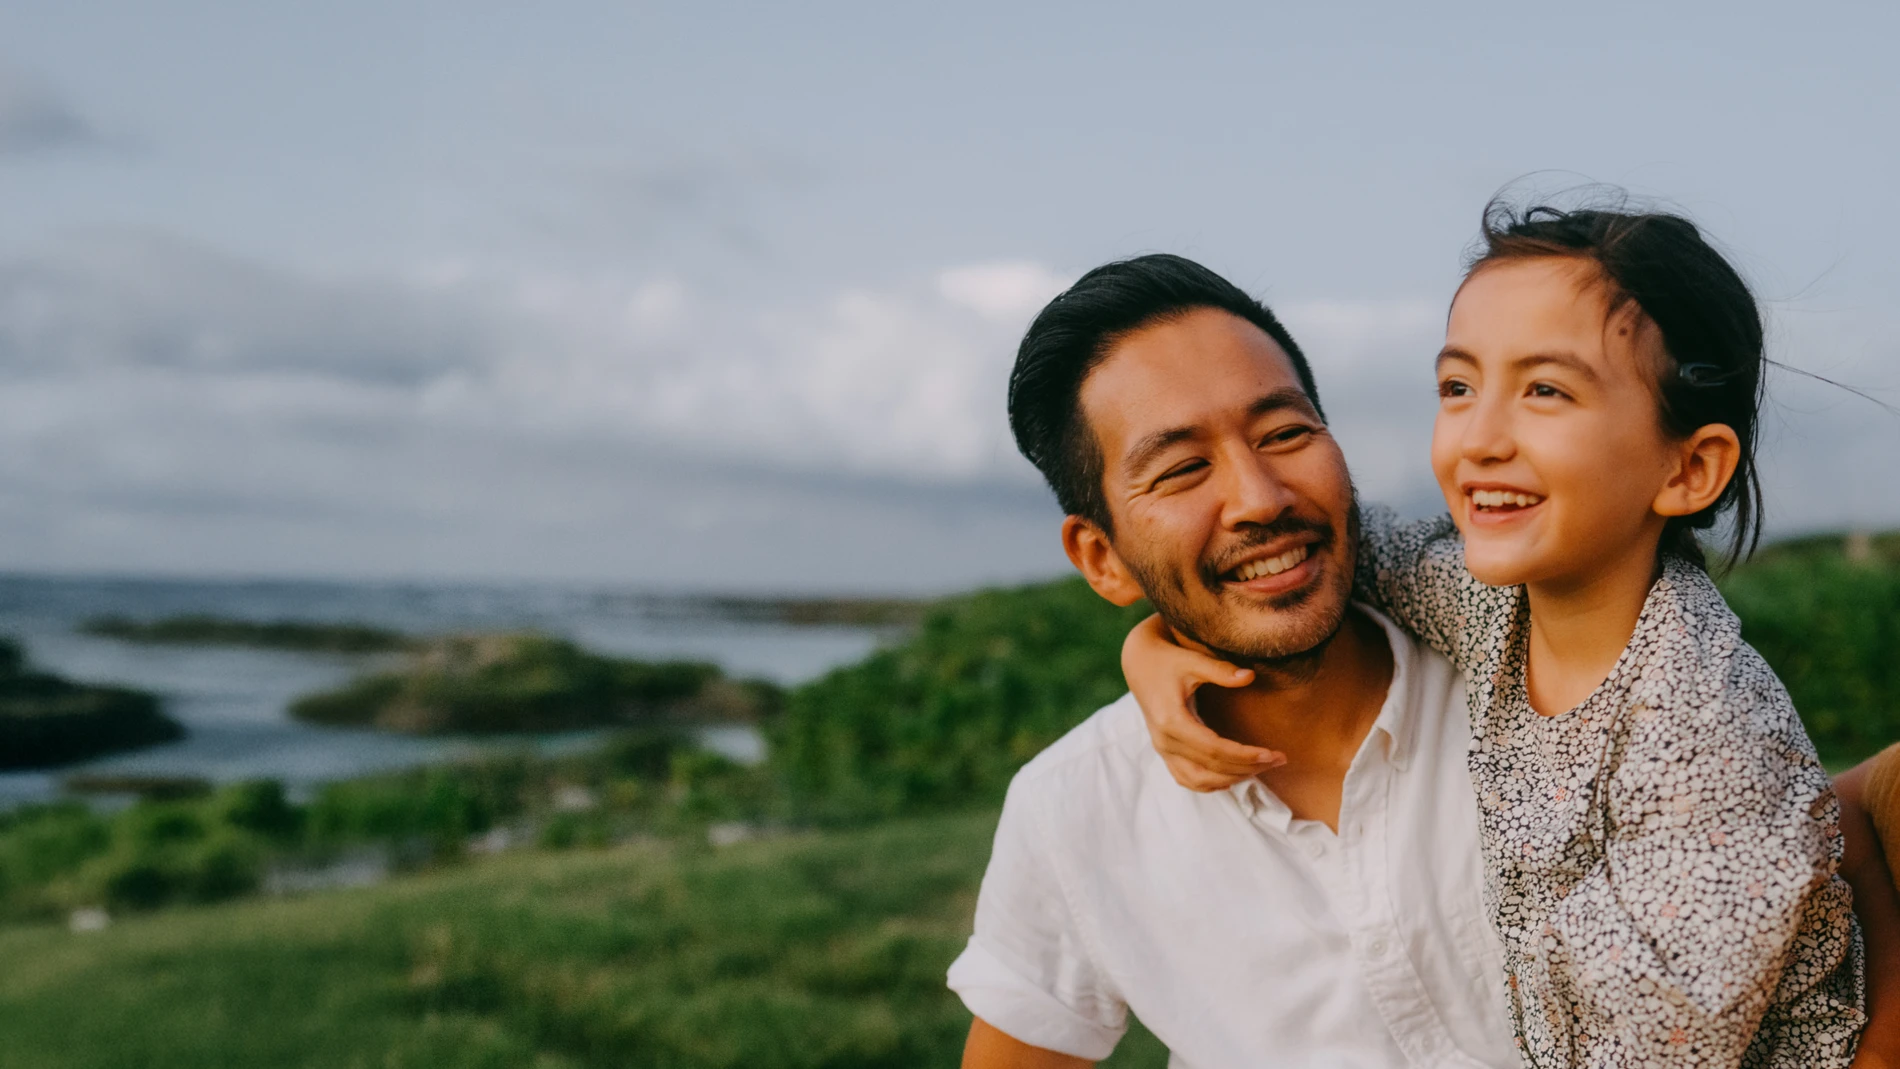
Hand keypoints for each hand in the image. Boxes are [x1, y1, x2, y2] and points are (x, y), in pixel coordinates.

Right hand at [1121, 613, 1285, 791]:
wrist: (1139, 663)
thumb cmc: (1168, 660)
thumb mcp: (1192, 660)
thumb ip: (1220, 670)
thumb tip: (1250, 676)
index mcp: (1171, 721)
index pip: (1215, 750)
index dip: (1246, 755)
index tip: (1273, 754)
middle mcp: (1165, 741)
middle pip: (1212, 769)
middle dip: (1249, 768)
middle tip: (1279, 760)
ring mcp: (1162, 750)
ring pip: (1199, 781)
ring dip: (1232, 779)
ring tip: (1261, 768)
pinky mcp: (1165, 751)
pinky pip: (1187, 779)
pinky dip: (1212, 784)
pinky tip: (1235, 776)